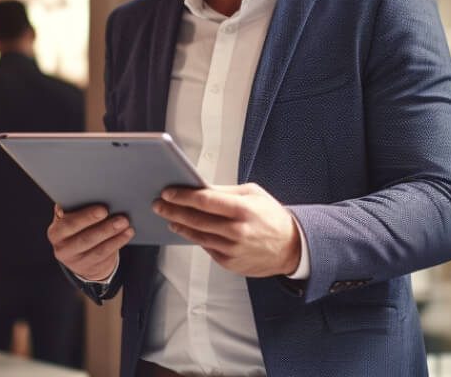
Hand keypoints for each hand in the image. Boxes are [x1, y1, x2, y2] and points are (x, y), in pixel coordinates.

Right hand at [47, 204, 133, 281]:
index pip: (69, 224)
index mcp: (56, 232)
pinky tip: (127, 234)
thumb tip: (86, 192)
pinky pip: (105, 256)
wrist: (79, 255)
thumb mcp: (70, 219)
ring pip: (97, 249)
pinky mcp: (89, 269)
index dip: (86, 217)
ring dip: (114, 236)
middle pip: (85, 239)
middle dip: (105, 228)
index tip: (103, 210)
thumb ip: (74, 208)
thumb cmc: (77, 228)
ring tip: (126, 225)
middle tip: (121, 218)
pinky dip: (118, 243)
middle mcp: (62, 248)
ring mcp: (76, 261)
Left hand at [153, 183, 300, 277]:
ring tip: (169, 218)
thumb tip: (198, 186)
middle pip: (196, 220)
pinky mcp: (229, 263)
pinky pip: (207, 248)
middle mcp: (236, 231)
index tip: (168, 192)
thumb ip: (225, 191)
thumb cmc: (271, 216)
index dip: (182, 196)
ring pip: (197, 236)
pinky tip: (188, 230)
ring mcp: (232, 249)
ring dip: (180, 226)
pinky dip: (196, 238)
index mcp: (242, 209)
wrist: (291, 247)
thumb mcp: (253, 194)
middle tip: (159, 205)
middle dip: (173, 211)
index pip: (204, 201)